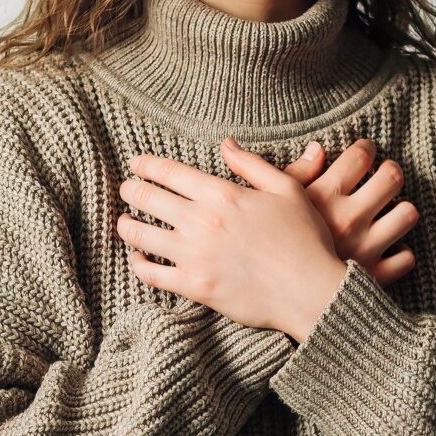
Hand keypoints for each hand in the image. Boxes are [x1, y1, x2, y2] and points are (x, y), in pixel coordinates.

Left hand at [116, 140, 348, 340]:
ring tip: (124, 222)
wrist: (311, 291)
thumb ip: (252, 165)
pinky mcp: (194, 287)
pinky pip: (152, 274)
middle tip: (125, 189)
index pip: (170, 173)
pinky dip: (138, 265)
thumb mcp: (287, 190)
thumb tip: (226, 144)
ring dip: (127, 225)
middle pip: (148, 199)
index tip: (135, 163)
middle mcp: (202, 222)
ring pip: (141, 235)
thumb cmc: (305, 239)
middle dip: (130, 190)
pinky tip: (137, 259)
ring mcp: (195, 255)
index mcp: (223, 194)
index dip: (146, 165)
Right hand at [279, 136, 418, 285]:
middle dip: (390, 172)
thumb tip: (317, 148)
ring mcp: (365, 249)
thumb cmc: (267, 247)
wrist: (274, 297)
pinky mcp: (373, 277)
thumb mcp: (272, 204)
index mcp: (323, 196)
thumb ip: (296, 173)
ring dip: (400, 212)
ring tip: (389, 213)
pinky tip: (385, 250)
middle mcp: (349, 219)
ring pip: (406, 214)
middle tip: (383, 177)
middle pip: (392, 177)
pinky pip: (405, 258)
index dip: (366, 149)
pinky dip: (398, 254)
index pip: (361, 156)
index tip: (365, 152)